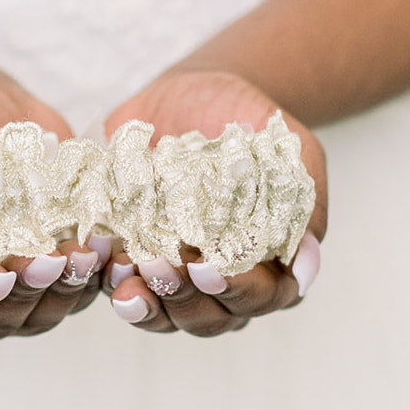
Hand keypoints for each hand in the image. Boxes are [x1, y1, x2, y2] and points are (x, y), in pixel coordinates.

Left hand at [100, 69, 327, 336]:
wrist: (193, 92)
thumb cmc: (248, 121)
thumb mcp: (290, 149)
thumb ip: (303, 204)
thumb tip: (305, 269)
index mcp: (270, 261)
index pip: (261, 297)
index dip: (236, 290)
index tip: (207, 267)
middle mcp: (223, 279)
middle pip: (209, 317)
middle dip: (183, 298)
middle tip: (158, 265)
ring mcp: (177, 273)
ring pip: (165, 315)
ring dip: (146, 301)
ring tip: (126, 271)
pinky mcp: (134, 256)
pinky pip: (123, 286)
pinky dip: (112, 280)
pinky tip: (103, 263)